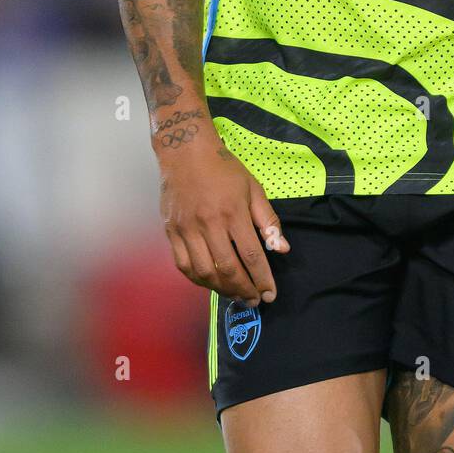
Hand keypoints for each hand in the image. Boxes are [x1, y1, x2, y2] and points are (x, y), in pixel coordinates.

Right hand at [158, 137, 289, 304]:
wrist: (185, 151)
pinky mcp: (171, 232)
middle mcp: (209, 224)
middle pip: (227, 268)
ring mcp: (187, 229)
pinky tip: (210, 283)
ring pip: (203, 271)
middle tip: (253, 300)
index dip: (262, 278)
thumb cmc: (224, 168)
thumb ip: (268, 220)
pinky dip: (198, 280)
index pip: (251, 255)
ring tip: (235, 294)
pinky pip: (183, 265)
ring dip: (221, 289)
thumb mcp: (253, 188)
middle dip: (243, 289)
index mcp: (233, 212)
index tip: (270, 294)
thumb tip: (282, 249)